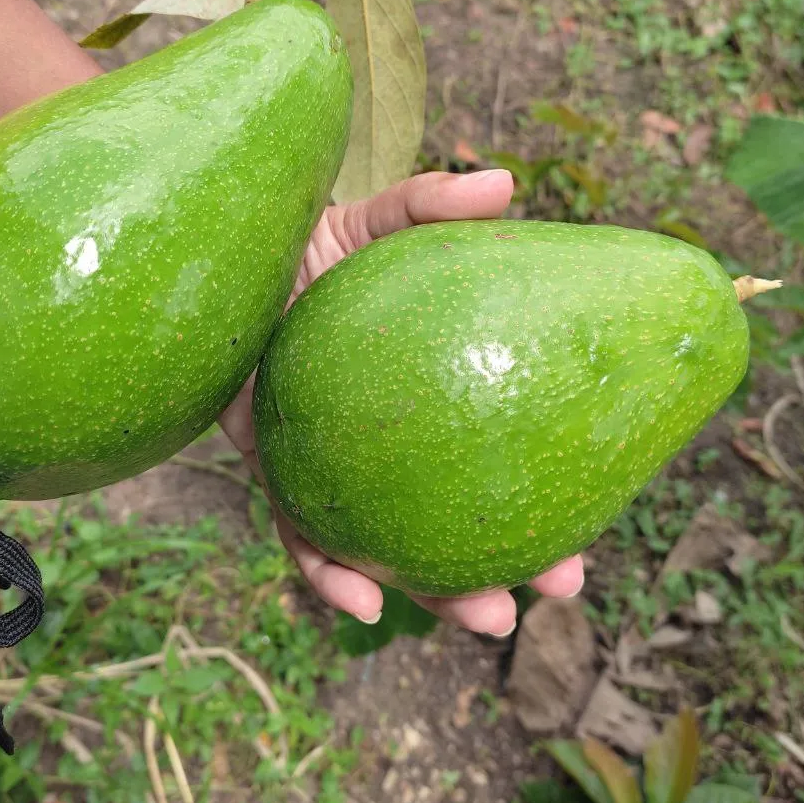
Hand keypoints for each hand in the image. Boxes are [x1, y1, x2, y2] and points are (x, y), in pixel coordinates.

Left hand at [220, 169, 583, 633]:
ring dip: (431, 590)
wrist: (212, 254)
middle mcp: (381, 442)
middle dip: (507, 566)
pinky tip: (366, 601)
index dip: (542, 500)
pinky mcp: (269, 466)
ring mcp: (327, 464)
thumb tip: (507, 187)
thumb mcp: (371, 222)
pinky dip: (331, 570)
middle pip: (450, 519)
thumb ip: (429, 206)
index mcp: (423, 396)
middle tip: (561, 586)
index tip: (590, 534)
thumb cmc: (300, 241)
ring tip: (481, 615)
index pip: (491, 454)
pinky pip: (300, 530)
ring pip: (384, 547)